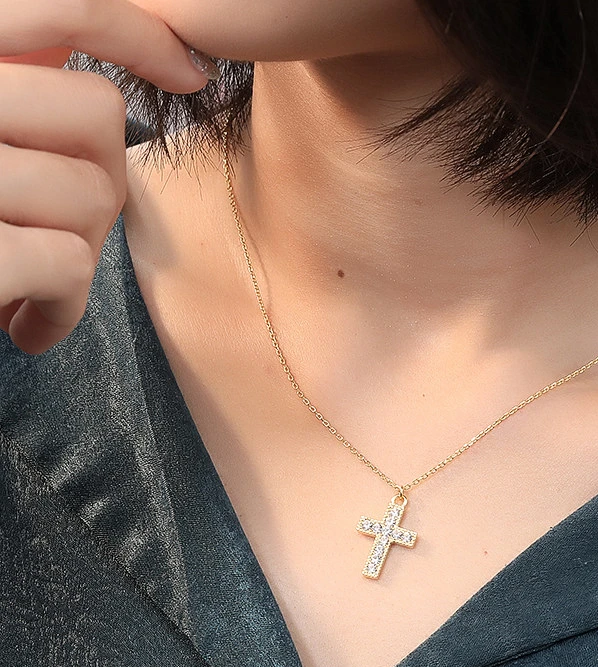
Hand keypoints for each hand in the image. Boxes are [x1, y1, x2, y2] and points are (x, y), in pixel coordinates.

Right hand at [0, 0, 210, 353]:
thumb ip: (27, 82)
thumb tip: (167, 62)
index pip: (65, 6)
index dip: (141, 34)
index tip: (191, 73)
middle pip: (98, 113)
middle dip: (100, 180)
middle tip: (59, 227)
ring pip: (92, 194)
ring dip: (77, 252)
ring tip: (33, 278)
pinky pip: (68, 263)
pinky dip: (62, 307)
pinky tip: (28, 325)